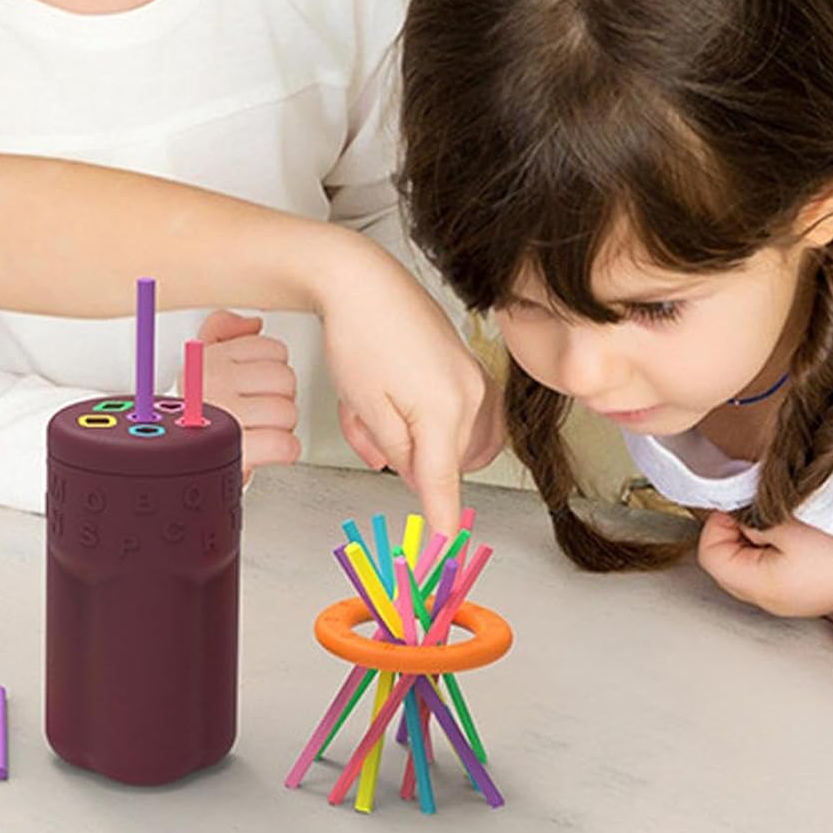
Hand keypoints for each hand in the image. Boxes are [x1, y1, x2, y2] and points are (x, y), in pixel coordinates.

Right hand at [187, 310, 299, 476]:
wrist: (178, 468)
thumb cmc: (195, 419)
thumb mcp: (198, 365)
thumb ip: (222, 331)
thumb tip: (252, 322)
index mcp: (205, 359)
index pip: (271, 349)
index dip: (271, 370)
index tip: (256, 384)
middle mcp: (210, 383)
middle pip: (285, 379)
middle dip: (279, 398)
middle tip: (259, 411)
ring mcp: (223, 416)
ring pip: (288, 412)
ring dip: (281, 427)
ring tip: (258, 430)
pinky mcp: (235, 450)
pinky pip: (284, 444)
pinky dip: (284, 450)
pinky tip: (268, 449)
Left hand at [316, 239, 494, 536]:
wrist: (361, 278)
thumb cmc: (358, 334)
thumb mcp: (366, 408)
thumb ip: (396, 452)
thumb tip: (416, 476)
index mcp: (446, 410)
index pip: (445, 483)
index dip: (442, 522)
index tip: (444, 554)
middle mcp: (471, 394)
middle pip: (445, 460)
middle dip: (403, 457)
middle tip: (365, 432)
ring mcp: (473, 376)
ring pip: (450, 438)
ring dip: (412, 436)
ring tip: (370, 409)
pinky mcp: (466, 363)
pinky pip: (453, 411)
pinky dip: (422, 416)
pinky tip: (389, 396)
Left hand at [697, 511, 832, 617]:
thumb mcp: (786, 521)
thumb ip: (746, 517)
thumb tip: (728, 513)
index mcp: (762, 587)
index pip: (709, 556)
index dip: (718, 524)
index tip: (738, 508)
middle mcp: (770, 601)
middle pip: (722, 563)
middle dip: (732, 533)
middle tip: (756, 515)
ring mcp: (786, 599)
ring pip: (742, 565)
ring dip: (751, 539)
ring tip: (778, 525)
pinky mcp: (800, 592)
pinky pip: (765, 569)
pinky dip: (768, 548)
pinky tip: (790, 536)